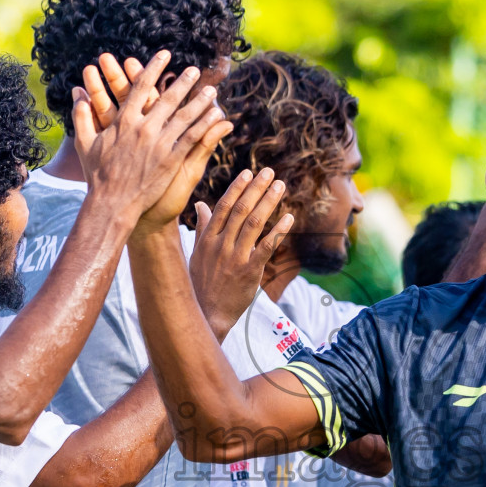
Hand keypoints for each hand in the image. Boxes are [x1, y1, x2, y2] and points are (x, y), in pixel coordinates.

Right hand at [73, 51, 231, 234]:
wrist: (112, 205)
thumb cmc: (97, 176)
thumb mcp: (85, 144)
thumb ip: (82, 116)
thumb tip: (76, 92)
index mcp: (124, 121)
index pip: (141, 87)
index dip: (154, 68)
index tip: (165, 55)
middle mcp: (144, 128)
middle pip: (168, 98)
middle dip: (184, 82)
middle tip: (196, 70)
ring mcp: (159, 144)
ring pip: (184, 116)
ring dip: (199, 102)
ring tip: (212, 92)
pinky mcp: (171, 160)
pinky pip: (192, 139)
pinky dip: (205, 126)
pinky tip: (216, 118)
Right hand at [189, 168, 293, 337]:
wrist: (207, 314)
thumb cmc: (201, 284)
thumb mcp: (197, 254)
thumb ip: (202, 228)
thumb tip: (201, 204)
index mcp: (207, 239)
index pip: (223, 207)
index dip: (237, 188)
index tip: (249, 173)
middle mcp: (220, 245)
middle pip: (240, 210)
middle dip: (256, 188)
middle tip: (269, 172)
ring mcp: (235, 258)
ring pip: (254, 223)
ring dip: (268, 202)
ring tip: (280, 186)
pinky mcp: (249, 272)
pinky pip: (266, 247)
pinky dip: (278, 231)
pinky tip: (289, 218)